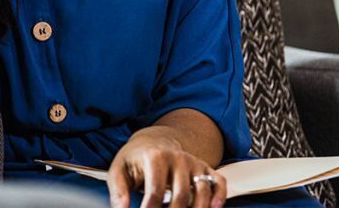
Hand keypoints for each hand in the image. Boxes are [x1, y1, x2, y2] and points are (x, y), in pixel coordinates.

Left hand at [107, 128, 226, 207]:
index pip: (155, 192)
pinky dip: (220, 196)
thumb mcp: (119, 169)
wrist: (153, 141)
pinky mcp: (205, 168)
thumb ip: (118, 190)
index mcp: (155, 157)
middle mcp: (178, 158)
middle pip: (181, 196)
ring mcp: (194, 163)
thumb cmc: (135, 159)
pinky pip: (219, 182)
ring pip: (202, 192)